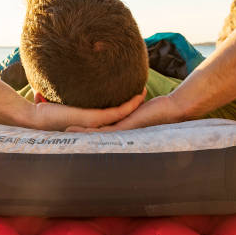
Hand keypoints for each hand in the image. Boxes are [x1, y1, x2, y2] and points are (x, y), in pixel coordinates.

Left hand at [32, 89, 146, 130]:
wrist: (34, 119)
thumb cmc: (40, 113)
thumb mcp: (51, 104)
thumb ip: (51, 98)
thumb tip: (41, 91)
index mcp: (86, 124)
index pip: (108, 118)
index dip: (120, 110)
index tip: (128, 98)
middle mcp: (93, 127)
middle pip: (119, 119)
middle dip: (132, 109)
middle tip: (142, 97)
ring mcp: (95, 124)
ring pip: (122, 115)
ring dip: (135, 105)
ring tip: (144, 95)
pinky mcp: (93, 118)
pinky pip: (117, 111)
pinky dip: (129, 104)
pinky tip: (139, 96)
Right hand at [66, 94, 182, 131]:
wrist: (174, 110)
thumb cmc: (159, 108)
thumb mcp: (139, 107)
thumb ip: (129, 105)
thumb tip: (125, 97)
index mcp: (122, 129)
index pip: (100, 132)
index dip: (85, 132)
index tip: (70, 129)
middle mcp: (121, 134)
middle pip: (95, 137)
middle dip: (79, 136)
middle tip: (62, 135)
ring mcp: (123, 132)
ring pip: (96, 136)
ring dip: (80, 135)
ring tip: (64, 132)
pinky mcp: (126, 128)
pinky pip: (104, 131)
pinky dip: (90, 132)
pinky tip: (77, 131)